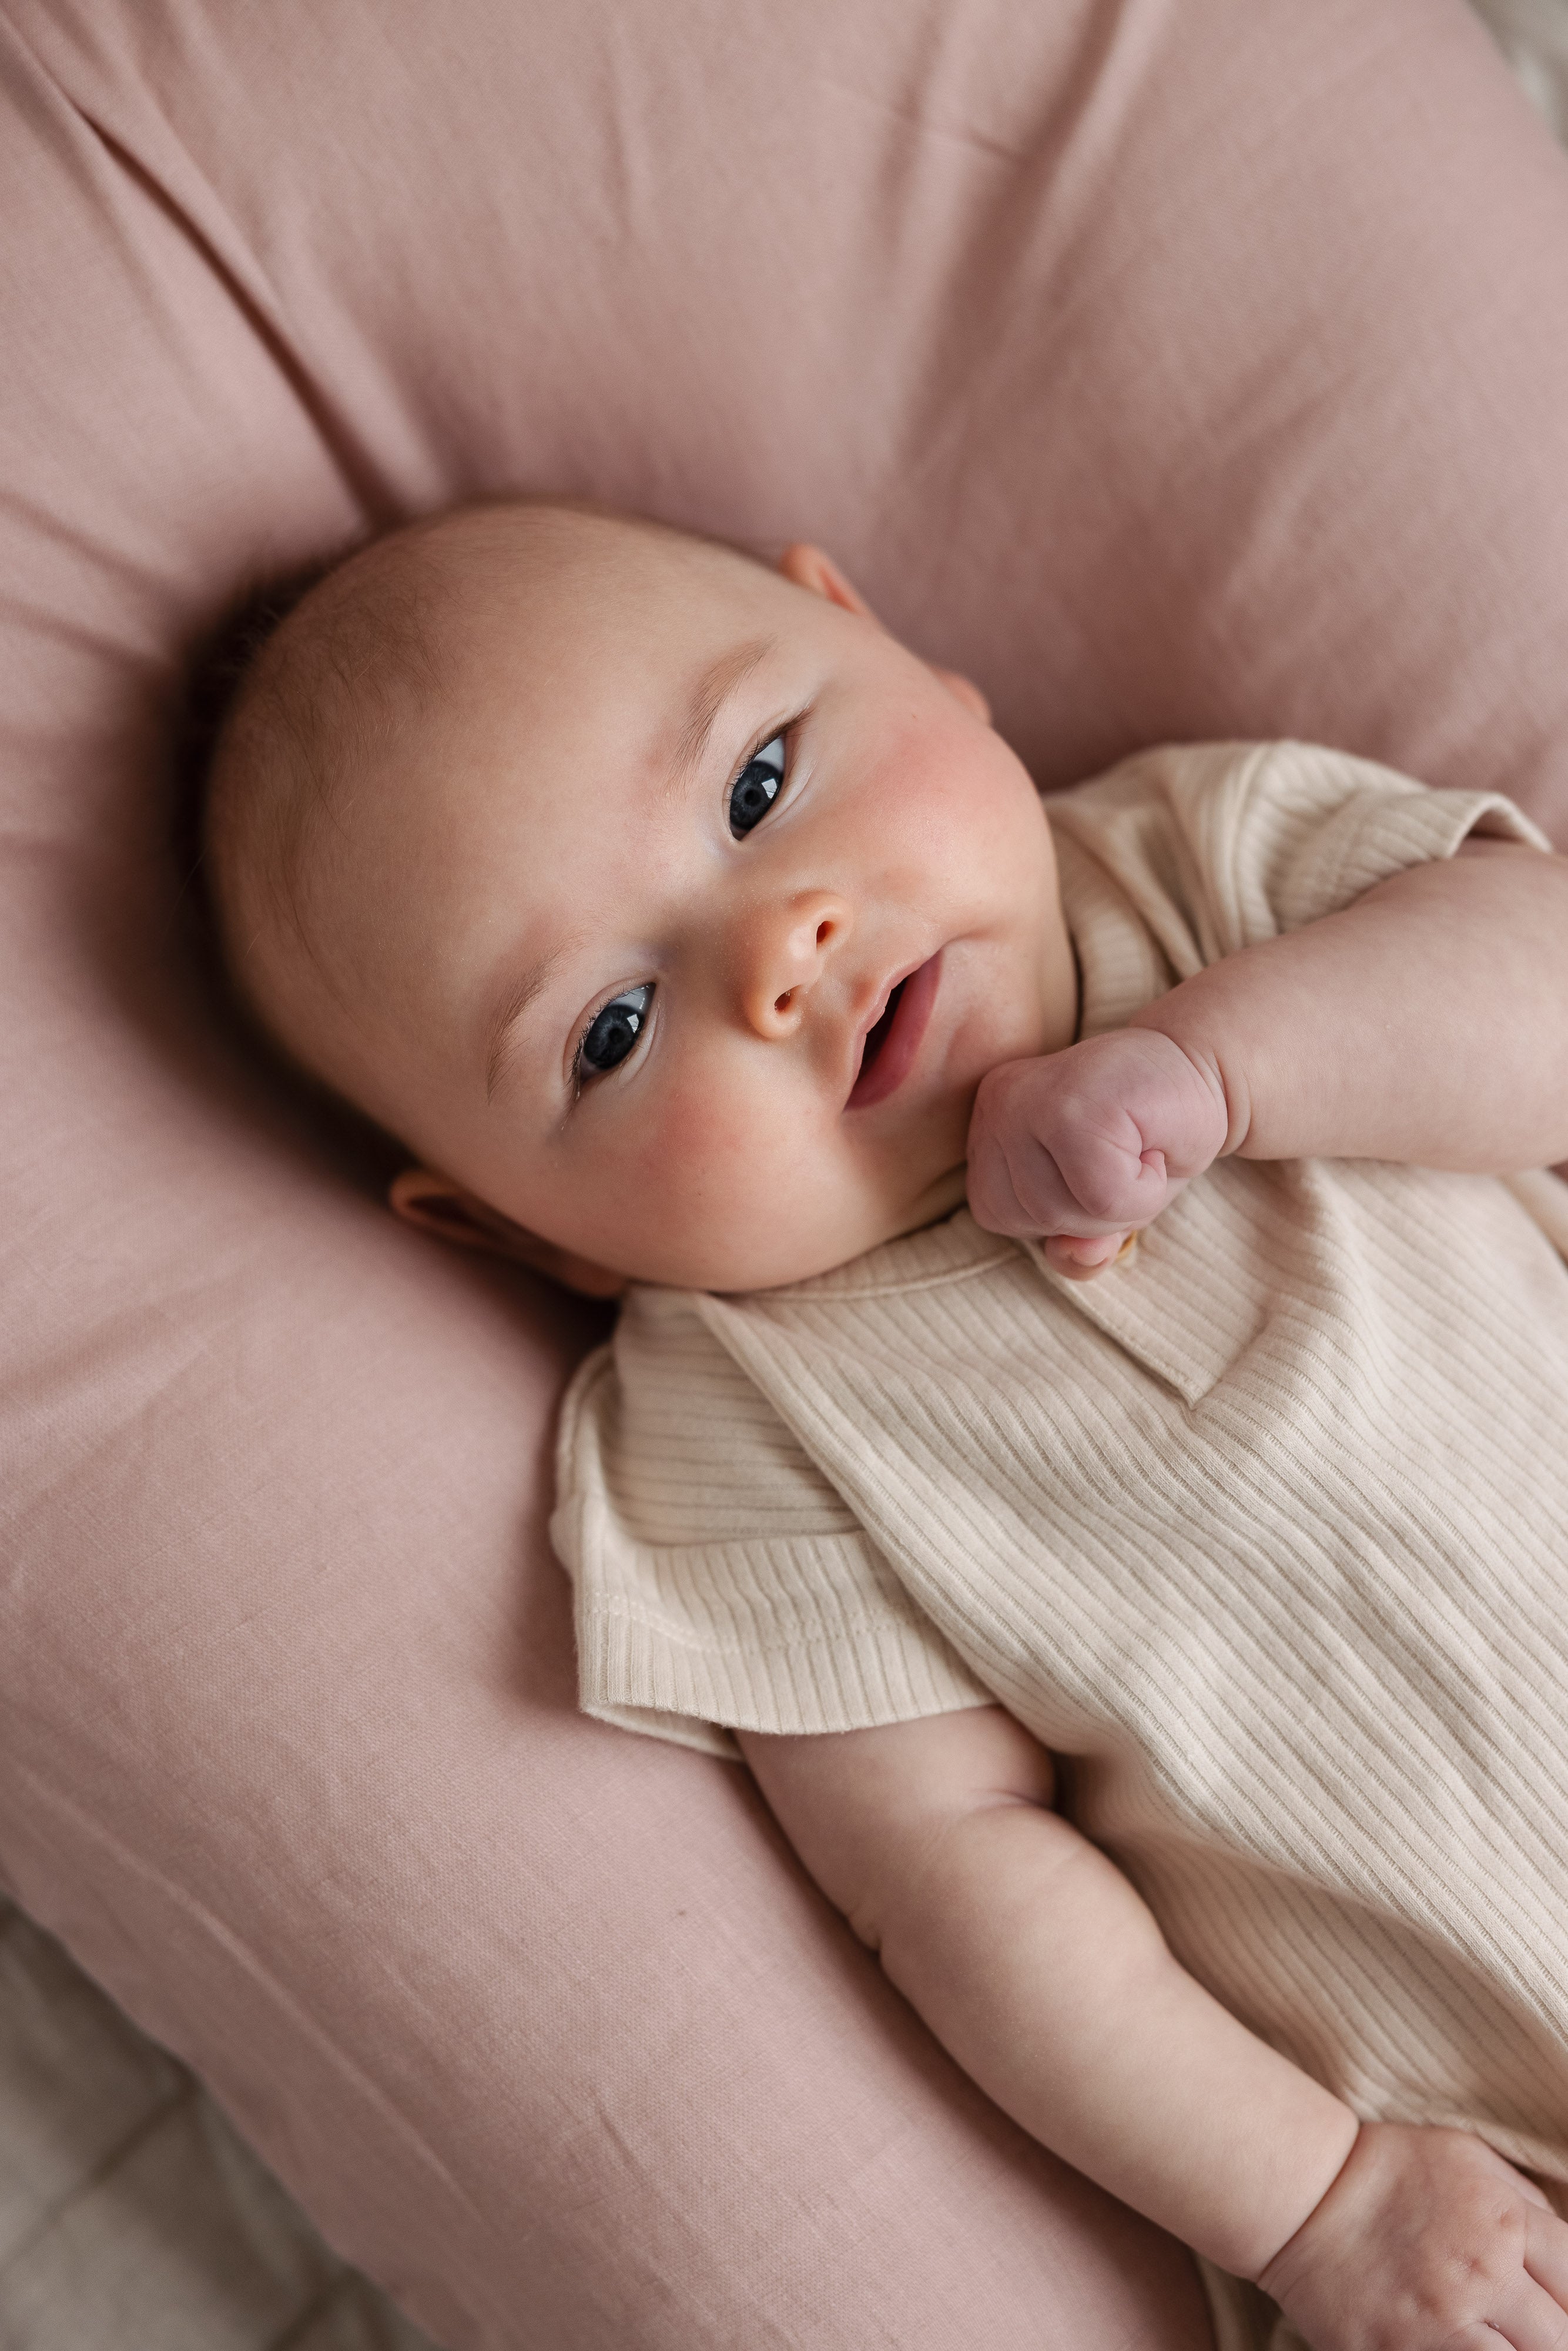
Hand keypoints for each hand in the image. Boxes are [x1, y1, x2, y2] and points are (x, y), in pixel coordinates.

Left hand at [966, 1028, 1227, 1277]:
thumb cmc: (1147, 1142)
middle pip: (1025, 1217)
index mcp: (988, 1122)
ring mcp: (1031, 1101)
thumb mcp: (1101, 1209)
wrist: (1206, 1072)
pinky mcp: (1075, 1106)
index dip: (1058, 1213)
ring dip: (1120, 1203)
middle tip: (1125, 1158)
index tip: (1098, 1164)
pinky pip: (1103, 1200)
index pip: (996, 1214)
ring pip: (1059, 1214)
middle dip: (1088, 1212)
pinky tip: (1153, 1150)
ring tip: (1137, 1152)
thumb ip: (1075, 1249)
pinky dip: (1144, 1193)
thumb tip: (1078, 1255)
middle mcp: (999, 1104)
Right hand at [1260, 2123, 1567, 2350]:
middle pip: (1561, 2338)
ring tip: (1502, 2344)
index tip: (1560, 2308)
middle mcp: (1483, 2274)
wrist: (1303, 2193)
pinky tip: (1468, 2349)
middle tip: (1536, 2334)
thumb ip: (1522, 2200)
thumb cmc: (1387, 2169)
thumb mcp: (1465, 2156)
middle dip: (1556, 2339)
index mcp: (1504, 2222)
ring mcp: (1441, 2322)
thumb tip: (1560, 2238)